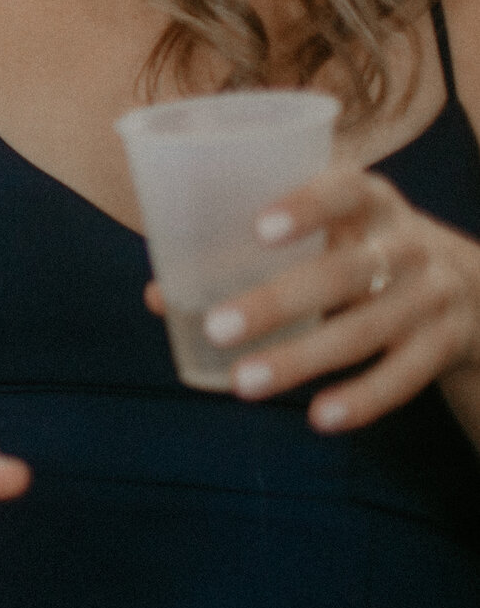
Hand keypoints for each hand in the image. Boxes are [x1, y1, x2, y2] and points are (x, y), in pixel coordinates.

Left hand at [151, 167, 479, 431]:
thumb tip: (159, 294)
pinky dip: (363, 399)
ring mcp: (431, 295)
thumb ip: (246, 253)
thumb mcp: (325, 232)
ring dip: (302, 359)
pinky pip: (404, 375)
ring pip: (366, 330)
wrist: (473, 283)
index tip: (258, 229)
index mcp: (369, 200)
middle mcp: (406, 243)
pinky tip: (319, 418)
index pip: (342, 190)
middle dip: (278, 302)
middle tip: (217, 327)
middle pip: (343, 273)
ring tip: (244, 383)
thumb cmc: (359, 247)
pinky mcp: (445, 343)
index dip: (304, 205)